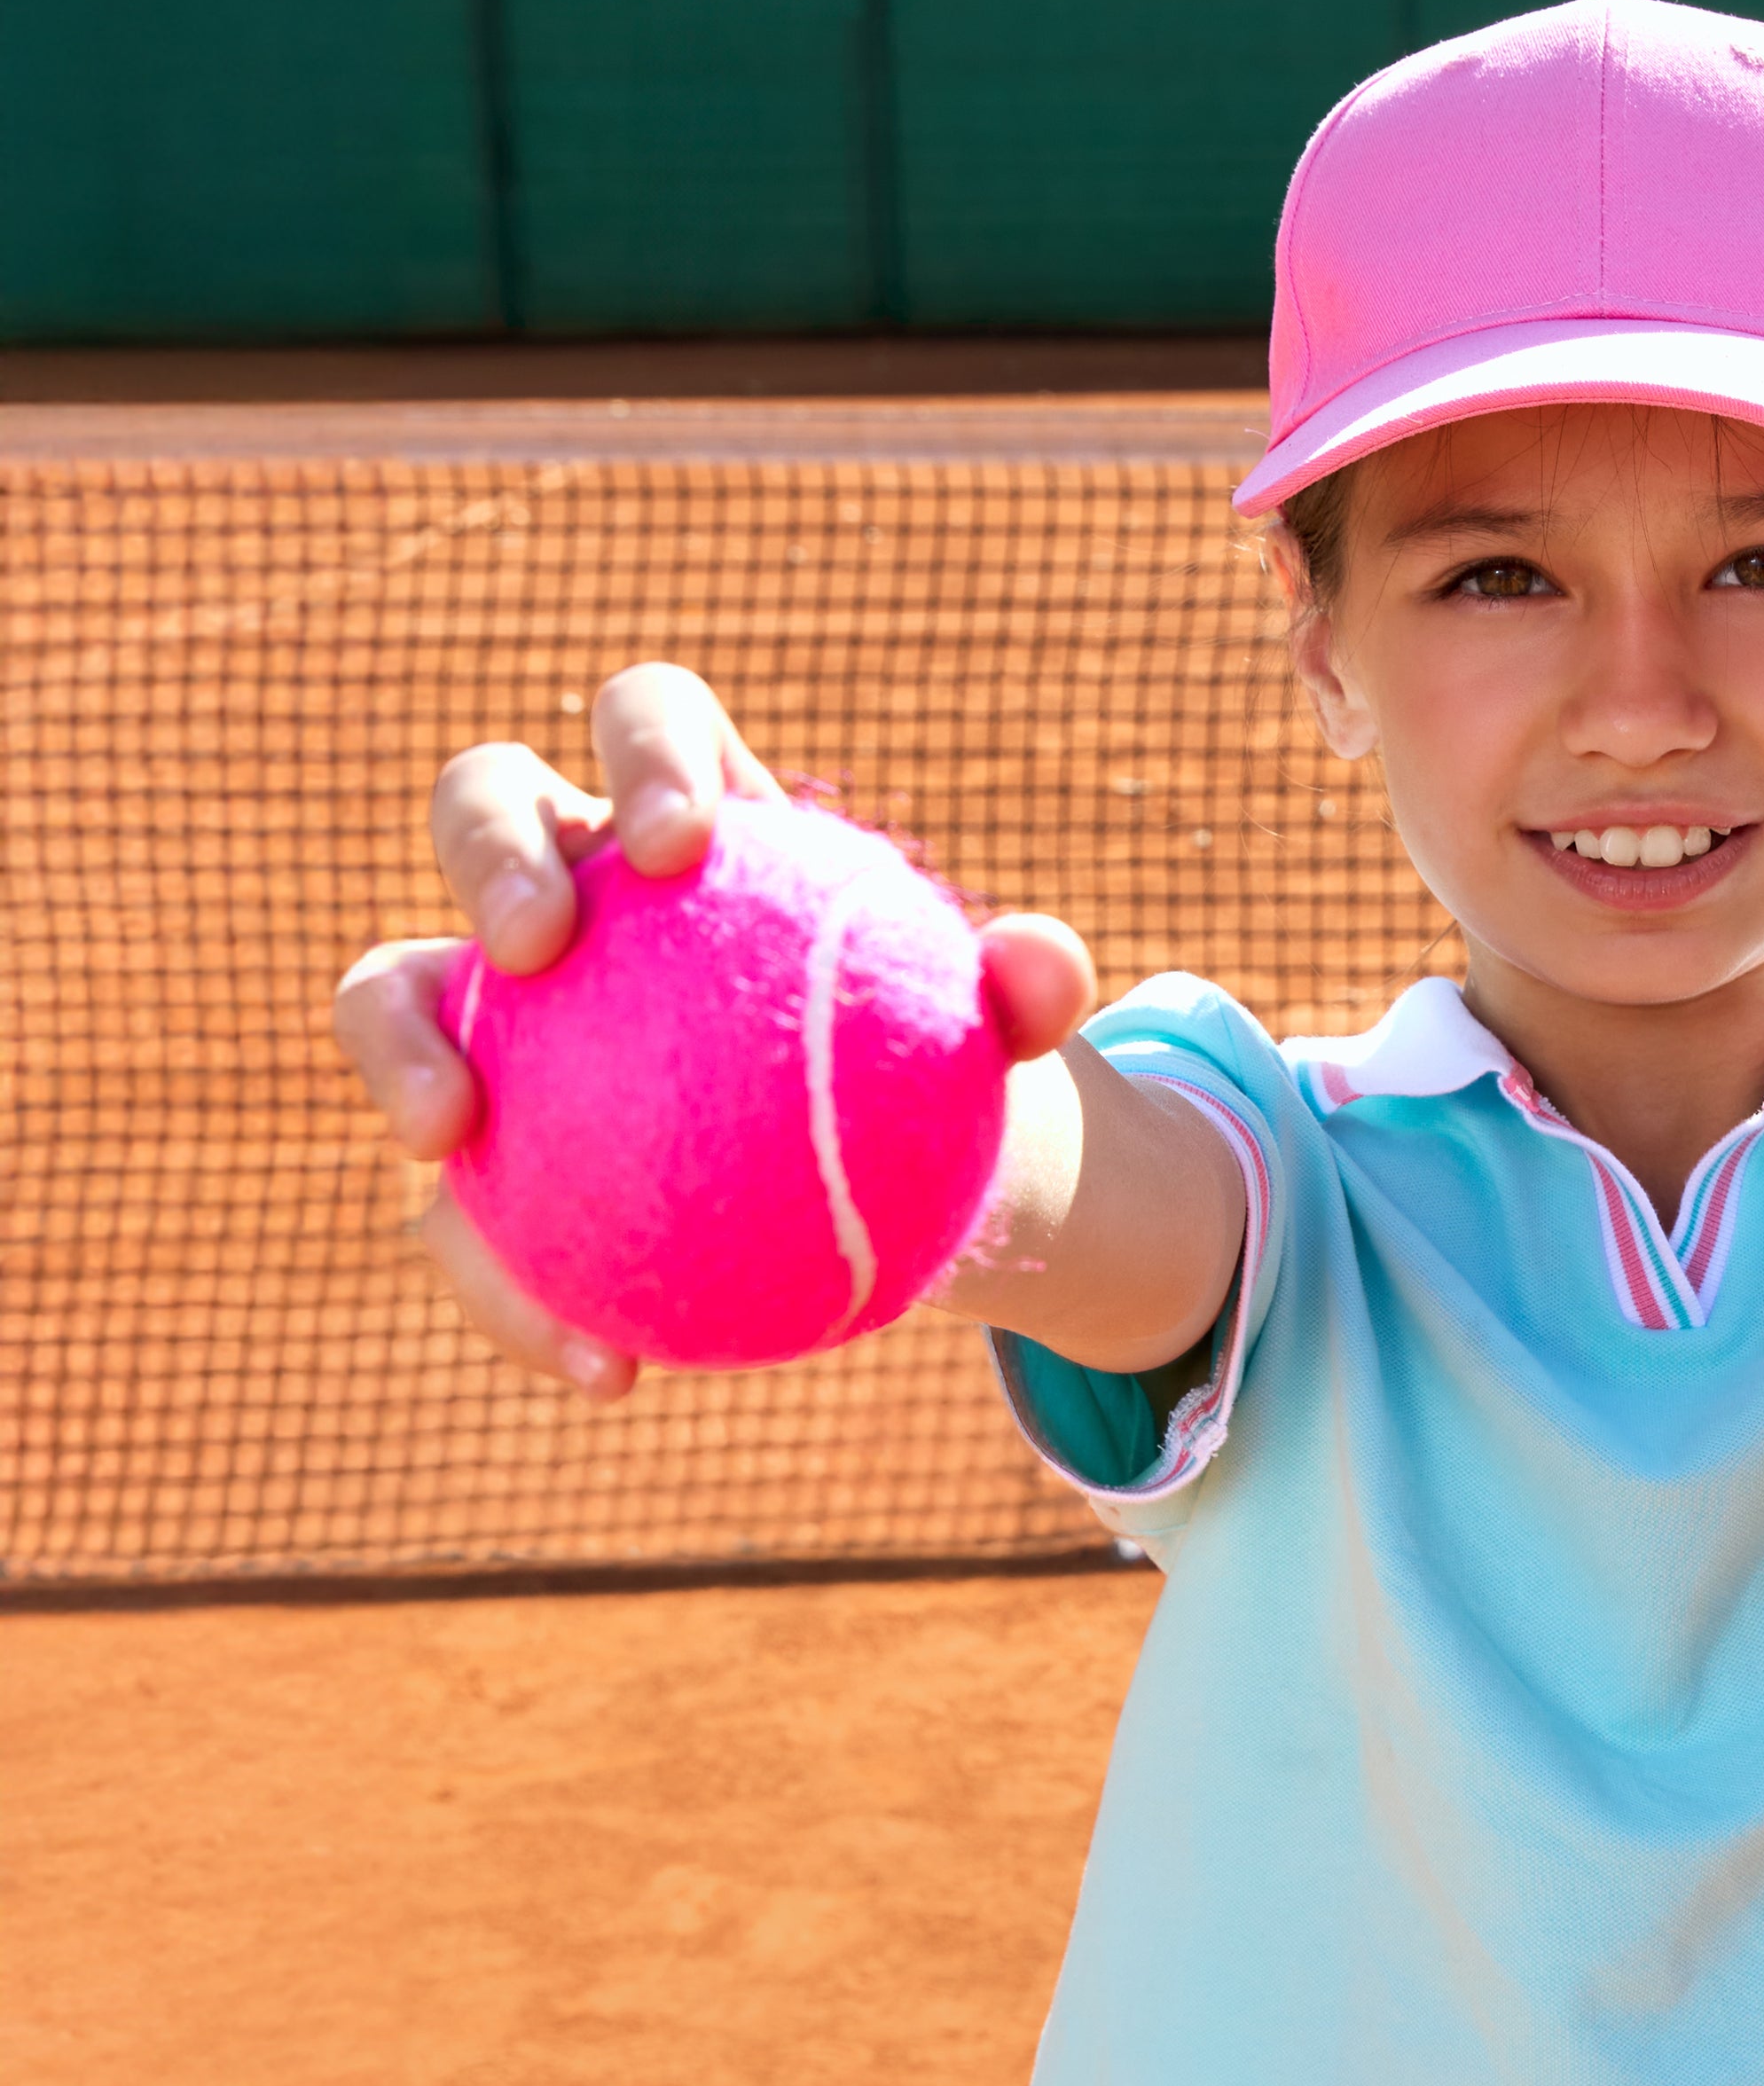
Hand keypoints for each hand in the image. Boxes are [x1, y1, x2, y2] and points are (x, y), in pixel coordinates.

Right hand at [327, 663, 1095, 1397]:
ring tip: (450, 1137)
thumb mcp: (995, 1031)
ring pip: (393, 989)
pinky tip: (608, 1367)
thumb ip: (1027, 988)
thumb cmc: (928, 1057)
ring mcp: (494, 1007)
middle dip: (486, 851)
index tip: (677, 845)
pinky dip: (516, 1293)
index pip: (649, 718)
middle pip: (482, 803)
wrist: (881, 1170)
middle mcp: (568, 881)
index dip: (643, 748)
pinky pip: (461, 1213)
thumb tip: (1048, 966)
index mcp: (687, 814)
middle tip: (535, 947)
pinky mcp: (476, 1145)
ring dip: (397, 1050)